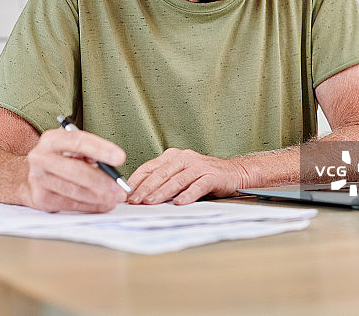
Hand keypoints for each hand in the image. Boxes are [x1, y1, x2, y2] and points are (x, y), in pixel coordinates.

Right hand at [26, 127, 127, 212]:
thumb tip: (109, 166)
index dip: (100, 149)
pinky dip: (91, 206)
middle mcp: (40, 158)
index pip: (77, 141)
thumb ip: (87, 152)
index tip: (120, 157)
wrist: (29, 176)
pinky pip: (71, 204)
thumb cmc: (58, 159)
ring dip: (99, 197)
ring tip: (116, 198)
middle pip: (75, 170)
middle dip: (102, 180)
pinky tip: (104, 204)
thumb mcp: (69, 148)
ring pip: (75, 191)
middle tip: (120, 187)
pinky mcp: (41, 199)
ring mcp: (38, 179)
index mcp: (50, 139)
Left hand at [127, 148, 246, 204]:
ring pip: (176, 180)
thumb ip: (162, 181)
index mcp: (172, 156)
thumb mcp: (179, 174)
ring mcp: (197, 166)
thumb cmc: (202, 176)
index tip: (125, 193)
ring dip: (161, 192)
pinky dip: (187, 195)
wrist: (233, 172)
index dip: (136, 181)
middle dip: (145, 188)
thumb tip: (139, 196)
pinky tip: (178, 203)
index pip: (148, 168)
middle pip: (160, 174)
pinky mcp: (211, 176)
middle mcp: (183, 158)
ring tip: (150, 202)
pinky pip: (197, 186)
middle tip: (134, 200)